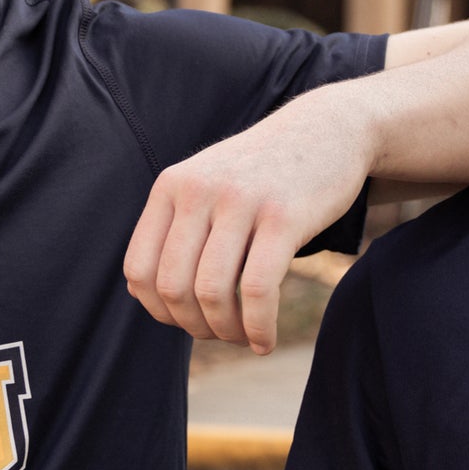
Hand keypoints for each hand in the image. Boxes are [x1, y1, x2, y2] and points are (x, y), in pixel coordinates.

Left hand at [124, 91, 372, 353]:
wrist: (329, 129)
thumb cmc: (266, 173)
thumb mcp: (210, 184)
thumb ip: (182, 230)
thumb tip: (162, 305)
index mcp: (172, 186)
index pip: (139, 270)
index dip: (159, 312)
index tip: (189, 322)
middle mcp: (199, 190)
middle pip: (174, 287)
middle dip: (196, 327)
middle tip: (223, 334)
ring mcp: (241, 201)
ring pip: (212, 292)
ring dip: (228, 331)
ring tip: (247, 338)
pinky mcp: (284, 216)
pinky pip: (258, 289)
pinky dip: (259, 327)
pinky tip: (267, 340)